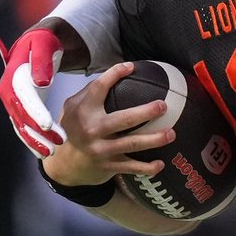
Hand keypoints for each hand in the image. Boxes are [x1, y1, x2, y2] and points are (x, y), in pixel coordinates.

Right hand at [0, 28, 65, 157]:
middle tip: (56, 145)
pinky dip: (33, 138)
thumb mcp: (44, 45)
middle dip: (37, 133)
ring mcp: (13, 101)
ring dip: (35, 140)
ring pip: (22, 126)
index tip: (48, 125)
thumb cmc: (43, 42)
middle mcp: (8, 92)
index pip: (24, 99)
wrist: (39, 42)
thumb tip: (40, 81)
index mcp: (13, 78)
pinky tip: (44, 150)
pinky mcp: (21, 106)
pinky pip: (25, 125)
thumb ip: (42, 61)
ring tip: (52, 152)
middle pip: (22, 117)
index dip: (35, 113)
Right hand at [46, 62, 171, 185]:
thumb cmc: (75, 128)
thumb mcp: (72, 108)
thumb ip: (90, 92)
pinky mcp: (108, 166)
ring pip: (132, 143)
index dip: (114, 74)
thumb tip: (118, 72)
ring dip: (154, 139)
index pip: (98, 88)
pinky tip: (161, 164)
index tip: (131, 67)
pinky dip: (147, 168)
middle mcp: (92, 130)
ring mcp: (101, 149)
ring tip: (171, 133)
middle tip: (163, 106)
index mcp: (83, 111)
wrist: (64, 165)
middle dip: (146, 112)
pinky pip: (131, 167)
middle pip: (123, 119)